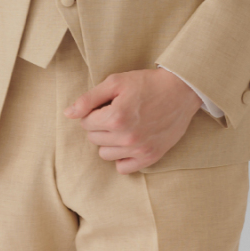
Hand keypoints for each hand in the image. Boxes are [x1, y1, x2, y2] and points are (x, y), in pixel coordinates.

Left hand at [63, 67, 201, 173]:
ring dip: (108, 141)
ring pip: (105, 154)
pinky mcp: (151, 157)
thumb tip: (68, 114)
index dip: (93, 112)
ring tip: (122, 126)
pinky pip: (123, 168)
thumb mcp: (116, 82)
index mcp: (116, 117)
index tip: (106, 104)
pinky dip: (122, 156)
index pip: (85, 123)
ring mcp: (139, 149)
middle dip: (99, 125)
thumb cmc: (146, 83)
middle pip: (93, 138)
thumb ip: (89, 98)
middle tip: (116, 112)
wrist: (181, 91)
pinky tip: (129, 141)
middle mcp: (126, 137)